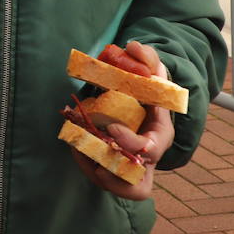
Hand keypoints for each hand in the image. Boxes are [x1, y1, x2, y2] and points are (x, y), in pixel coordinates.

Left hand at [69, 40, 174, 200]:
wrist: (142, 100)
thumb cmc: (147, 87)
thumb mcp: (151, 70)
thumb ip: (147, 57)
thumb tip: (134, 47)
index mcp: (160, 134)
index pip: (150, 149)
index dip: (130, 143)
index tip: (110, 128)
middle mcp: (147, 158)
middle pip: (138, 186)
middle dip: (116, 177)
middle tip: (97, 160)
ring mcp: (130, 166)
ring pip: (117, 186)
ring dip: (94, 170)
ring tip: (79, 148)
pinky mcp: (113, 167)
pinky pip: (98, 174)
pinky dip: (83, 161)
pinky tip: (73, 142)